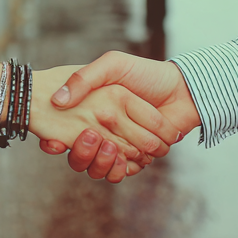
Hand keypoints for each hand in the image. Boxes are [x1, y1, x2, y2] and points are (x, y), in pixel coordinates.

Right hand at [41, 53, 200, 179]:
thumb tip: (57, 101)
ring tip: (108, 146)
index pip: (66, 133)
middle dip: (81, 153)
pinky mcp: (137, 158)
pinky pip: (120, 173)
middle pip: (81, 155)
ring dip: (99, 163)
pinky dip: (119, 170)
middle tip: (88, 137)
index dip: (56, 141)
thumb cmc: (147, 74)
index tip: (53, 141)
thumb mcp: (112, 65)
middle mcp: (105, 130)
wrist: (183, 90)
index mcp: (95, 110)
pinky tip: (122, 161)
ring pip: (98, 168)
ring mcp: (121, 145)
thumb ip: (85, 78)